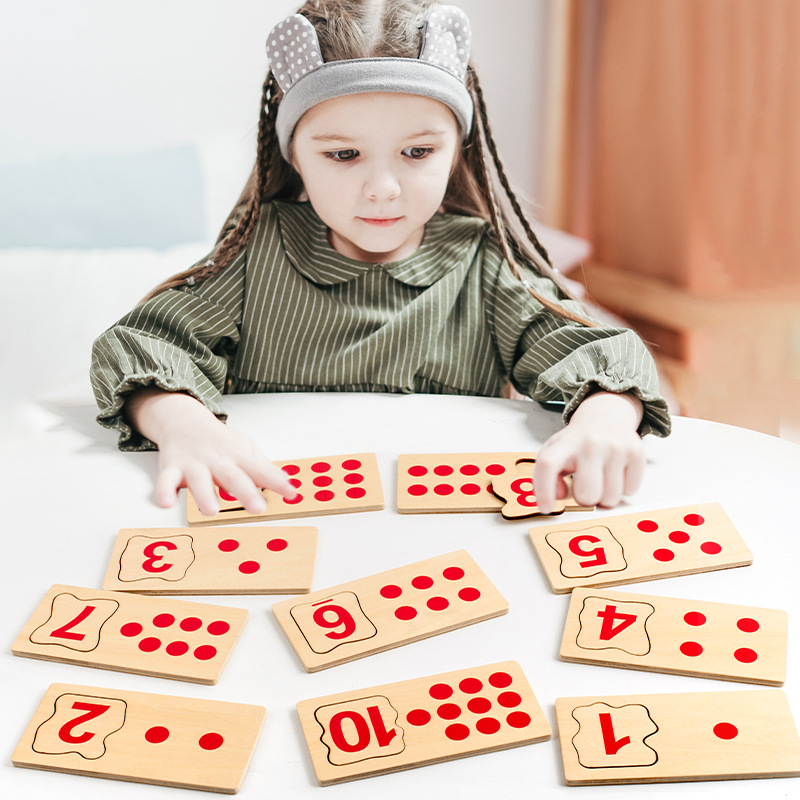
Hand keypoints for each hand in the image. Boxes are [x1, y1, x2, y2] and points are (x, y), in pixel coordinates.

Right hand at [125, 387, 295, 515]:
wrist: (184, 421)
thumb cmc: (220, 442)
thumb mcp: (245, 449)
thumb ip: (264, 469)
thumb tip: (288, 484)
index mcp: (238, 455)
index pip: (261, 469)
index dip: (277, 481)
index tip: (292, 493)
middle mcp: (217, 459)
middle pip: (232, 476)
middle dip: (245, 492)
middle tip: (258, 508)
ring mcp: (194, 463)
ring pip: (198, 479)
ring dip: (204, 495)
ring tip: (211, 511)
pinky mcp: (171, 467)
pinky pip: (166, 480)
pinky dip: (164, 491)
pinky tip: (167, 502)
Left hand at [532, 391, 645, 513]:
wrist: (606, 415)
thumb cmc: (577, 442)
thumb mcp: (555, 452)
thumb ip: (547, 475)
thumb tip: (558, 495)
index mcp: (565, 443)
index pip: (547, 465)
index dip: (543, 490)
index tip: (545, 508)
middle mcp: (590, 443)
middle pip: (586, 495)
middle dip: (584, 499)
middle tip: (584, 486)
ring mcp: (616, 447)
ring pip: (610, 499)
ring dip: (604, 496)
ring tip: (600, 479)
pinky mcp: (636, 452)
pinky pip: (630, 491)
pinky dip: (623, 489)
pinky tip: (615, 473)